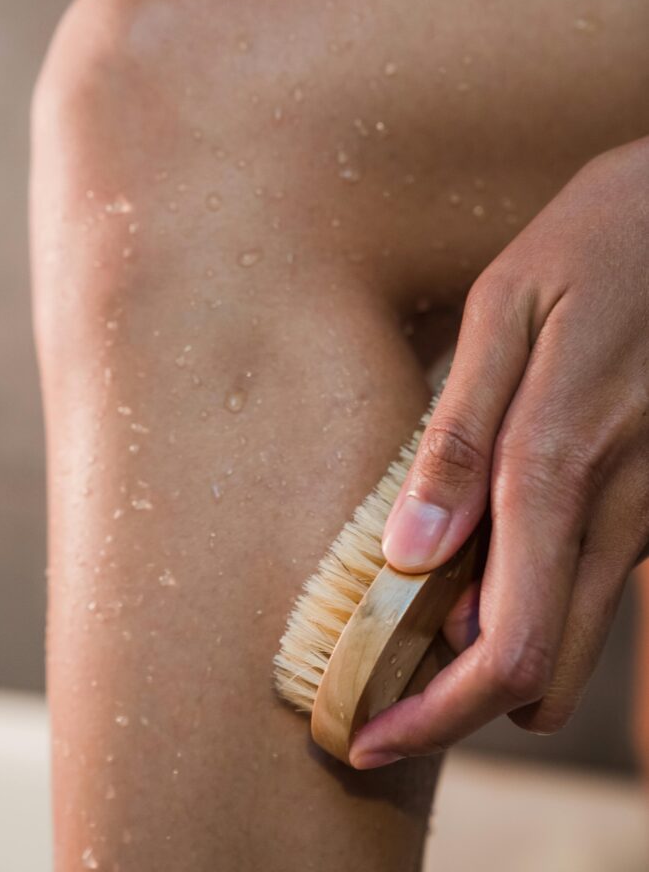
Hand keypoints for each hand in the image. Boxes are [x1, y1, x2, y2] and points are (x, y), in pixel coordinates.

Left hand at [349, 137, 648, 769]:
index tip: (369, 738)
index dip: (434, 715)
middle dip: (455, 708)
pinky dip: (531, 611)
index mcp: (559, 462)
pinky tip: (478, 576)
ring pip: (571, 642)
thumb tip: (410, 549)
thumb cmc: (590, 250)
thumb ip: (460, 435)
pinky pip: (595, 592)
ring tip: (413, 634)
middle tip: (381, 699)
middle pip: (540, 672)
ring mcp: (648, 514)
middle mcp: (617, 510)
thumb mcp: (504, 311)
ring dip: (491, 663)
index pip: (505, 645)